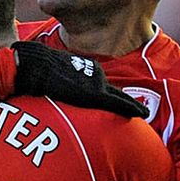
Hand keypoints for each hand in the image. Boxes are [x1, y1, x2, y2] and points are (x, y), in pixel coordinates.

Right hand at [11, 41, 148, 118]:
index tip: (123, 100)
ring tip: (142, 113)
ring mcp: (97, 82)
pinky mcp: (96, 94)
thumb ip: (63, 79)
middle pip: (113, 91)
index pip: (103, 83)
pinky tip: (142, 113)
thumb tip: (56, 88)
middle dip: (126, 100)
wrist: (37, 67)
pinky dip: (131, 108)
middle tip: (140, 110)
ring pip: (116, 98)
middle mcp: (96, 73)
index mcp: (87, 67)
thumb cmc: (39, 69)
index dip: (114, 94)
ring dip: (127, 106)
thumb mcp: (54, 71)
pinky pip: (118, 103)